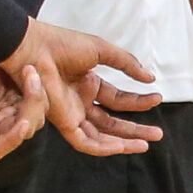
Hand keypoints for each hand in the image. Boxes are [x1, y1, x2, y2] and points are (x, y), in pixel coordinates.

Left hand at [0, 20, 166, 157]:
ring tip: (146, 144)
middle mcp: (80, 101)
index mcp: (88, 83)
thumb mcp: (101, 50)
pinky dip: (103, 147)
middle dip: (135, 128)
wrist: (33, 47)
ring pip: (101, 135)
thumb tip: (151, 79)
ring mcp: (72, 113)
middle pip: (112, 121)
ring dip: (123, 142)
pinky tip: (122, 146)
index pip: (118, 99)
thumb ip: (127, 63)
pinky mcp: (62, 122)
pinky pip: (84, 142)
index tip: (157, 97)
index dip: (138, 101)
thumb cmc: (62, 44)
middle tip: (159, 133)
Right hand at [0, 50, 42, 161]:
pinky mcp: (28, 104)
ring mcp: (15, 115)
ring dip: (38, 99)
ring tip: (30, 71)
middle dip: (31, 110)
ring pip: (36, 121)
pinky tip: (32, 72)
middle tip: (30, 78)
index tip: (22, 123)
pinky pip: (41, 107)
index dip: (9, 142)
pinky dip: (41, 92)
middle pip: (22, 133)